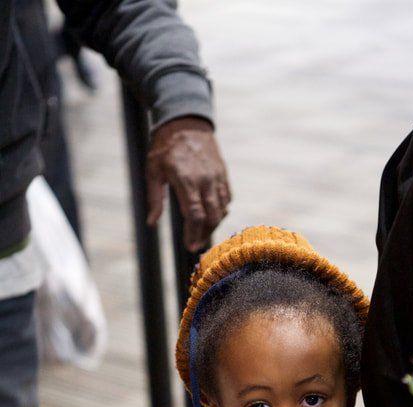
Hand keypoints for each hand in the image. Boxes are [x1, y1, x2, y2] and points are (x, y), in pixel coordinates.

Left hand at [146, 117, 230, 251]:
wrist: (186, 122)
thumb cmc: (165, 147)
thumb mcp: (153, 170)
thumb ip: (154, 198)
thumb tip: (152, 223)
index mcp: (186, 180)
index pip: (195, 214)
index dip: (193, 233)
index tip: (189, 246)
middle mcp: (205, 180)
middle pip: (212, 216)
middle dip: (205, 234)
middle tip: (195, 244)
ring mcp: (217, 177)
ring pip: (222, 209)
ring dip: (214, 225)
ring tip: (202, 233)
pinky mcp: (223, 174)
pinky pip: (227, 198)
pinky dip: (221, 211)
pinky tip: (212, 216)